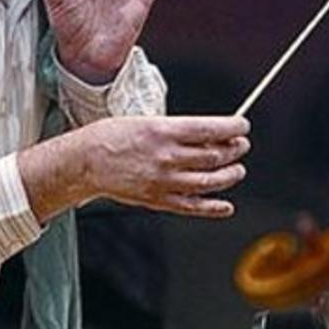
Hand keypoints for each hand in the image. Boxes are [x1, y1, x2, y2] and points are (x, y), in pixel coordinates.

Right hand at [79, 115, 250, 217]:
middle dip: (235, 150)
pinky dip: (214, 207)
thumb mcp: (148, 121)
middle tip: (241, 146)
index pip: (211, 129)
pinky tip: (225, 205)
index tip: (242, 126)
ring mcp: (164, 181)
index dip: (234, 128)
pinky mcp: (159, 200)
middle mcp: (167, 157)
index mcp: (164, 131)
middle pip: (215, 156)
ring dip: (230, 175)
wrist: (86, 161)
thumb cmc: (112, 137)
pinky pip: (193, 206)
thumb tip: (210, 134)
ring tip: (237, 170)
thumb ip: (179, 130)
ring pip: (210, 181)